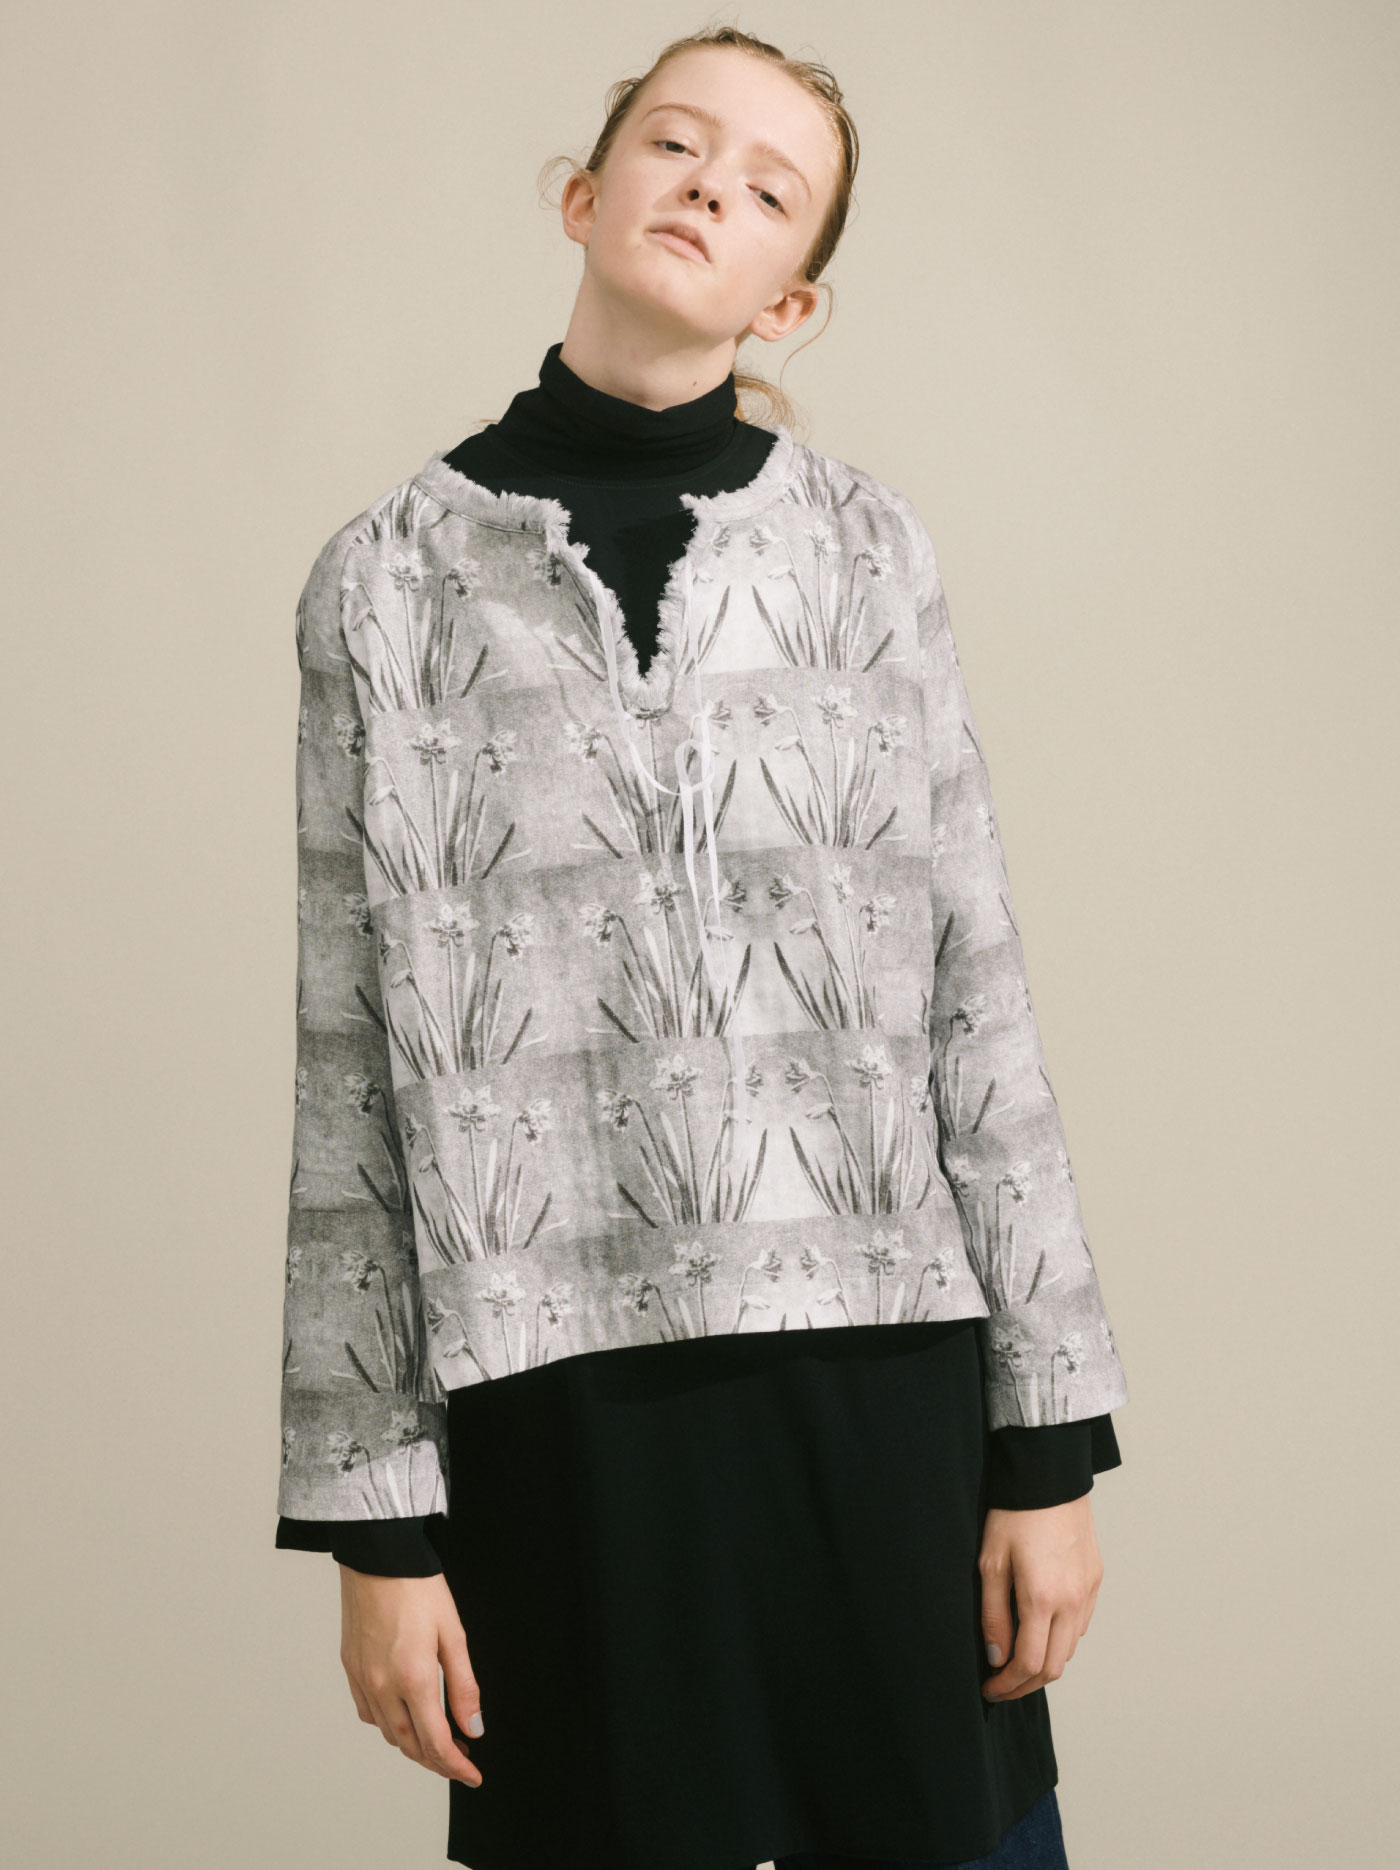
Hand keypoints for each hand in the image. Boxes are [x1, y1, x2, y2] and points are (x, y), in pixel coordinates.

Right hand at [338, 1565, 484, 1784]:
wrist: (377, 1556)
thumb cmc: (417, 1587)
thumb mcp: (454, 1633)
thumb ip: (464, 1685)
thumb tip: (474, 1727)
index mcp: (413, 1678)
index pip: (436, 1742)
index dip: (456, 1766)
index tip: (473, 1775)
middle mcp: (383, 1686)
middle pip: (410, 1746)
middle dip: (437, 1761)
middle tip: (462, 1761)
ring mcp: (362, 1679)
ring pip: (388, 1733)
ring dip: (414, 1746)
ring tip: (438, 1742)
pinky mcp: (350, 1668)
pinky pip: (369, 1713)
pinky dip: (389, 1725)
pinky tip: (405, 1716)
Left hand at [978, 1494, 1102, 1701]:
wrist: (1050, 1477)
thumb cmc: (1014, 1514)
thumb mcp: (991, 1563)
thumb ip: (993, 1615)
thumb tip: (996, 1657)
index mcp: (1043, 1599)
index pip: (1029, 1664)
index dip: (1007, 1685)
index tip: (989, 1688)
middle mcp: (1072, 1602)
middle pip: (1054, 1667)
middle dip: (1025, 1684)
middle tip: (1001, 1684)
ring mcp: (1088, 1593)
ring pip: (1069, 1650)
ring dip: (1044, 1663)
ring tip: (1016, 1659)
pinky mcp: (1095, 1581)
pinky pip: (1080, 1626)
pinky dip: (1060, 1640)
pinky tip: (1039, 1631)